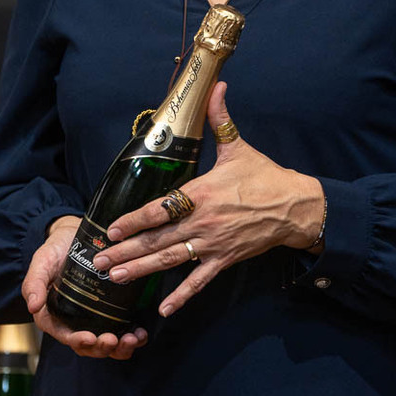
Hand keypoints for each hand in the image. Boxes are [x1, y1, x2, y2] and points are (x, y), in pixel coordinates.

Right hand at [21, 214, 147, 358]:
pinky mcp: (112, 311)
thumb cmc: (56, 250)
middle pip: (89, 346)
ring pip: (107, 344)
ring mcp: (95, 319)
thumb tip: (32, 306)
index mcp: (54, 316)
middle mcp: (75, 322)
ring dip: (121, 348)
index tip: (90, 338)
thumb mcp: (42, 263)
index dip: (77, 340)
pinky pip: (123, 331)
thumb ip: (34, 283)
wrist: (75, 236)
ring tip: (133, 339)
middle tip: (114, 340)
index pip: (65, 335)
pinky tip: (141, 333)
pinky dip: (133, 337)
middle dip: (102, 347)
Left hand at [92, 82, 324, 318]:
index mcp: (200, 193)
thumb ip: (221, 119)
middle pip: (157, 240)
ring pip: (171, 261)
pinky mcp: (225, 259)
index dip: (133, 221)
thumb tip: (217, 85)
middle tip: (98, 262)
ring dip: (141, 271)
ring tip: (115, 278)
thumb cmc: (265, 177)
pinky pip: (200, 281)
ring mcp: (213, 243)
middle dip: (126, 252)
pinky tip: (163, 310)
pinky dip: (182, 296)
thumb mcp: (239, 147)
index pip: (159, 209)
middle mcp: (202, 222)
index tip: (111, 229)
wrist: (296, 206)